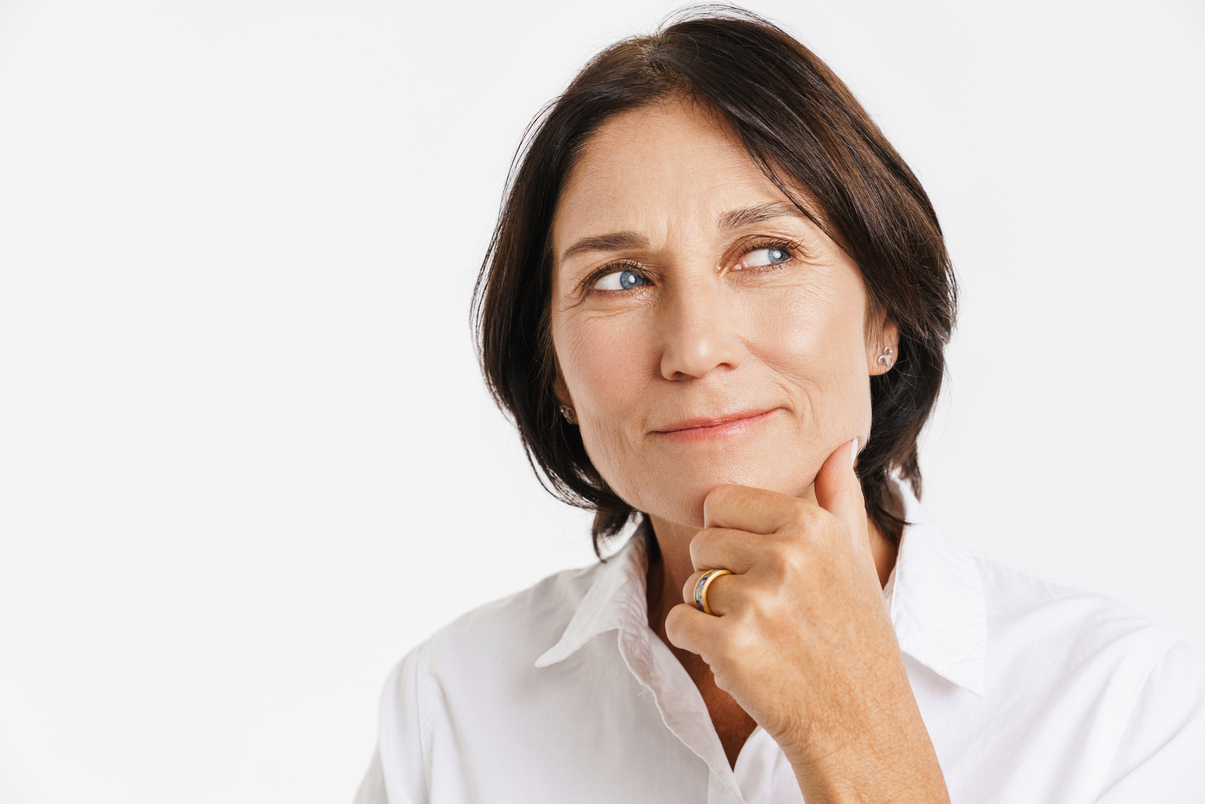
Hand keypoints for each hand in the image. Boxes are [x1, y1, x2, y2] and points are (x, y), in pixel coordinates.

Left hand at [663, 440, 948, 802]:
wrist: (862, 726)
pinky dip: (696, 643)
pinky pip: (678, 622)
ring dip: (709, 612)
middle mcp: (787, 555)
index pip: (723, 501)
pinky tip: (738, 659)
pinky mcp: (731, 644)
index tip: (762, 569)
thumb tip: (839, 442)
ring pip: (690, 583)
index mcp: (813, 526)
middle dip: (720, 576)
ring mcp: (758, 600)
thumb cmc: (856, 642)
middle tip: (764, 612)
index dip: (732, 538)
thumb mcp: (856, 561)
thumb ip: (839, 497)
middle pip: (703, 541)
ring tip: (758, 637)